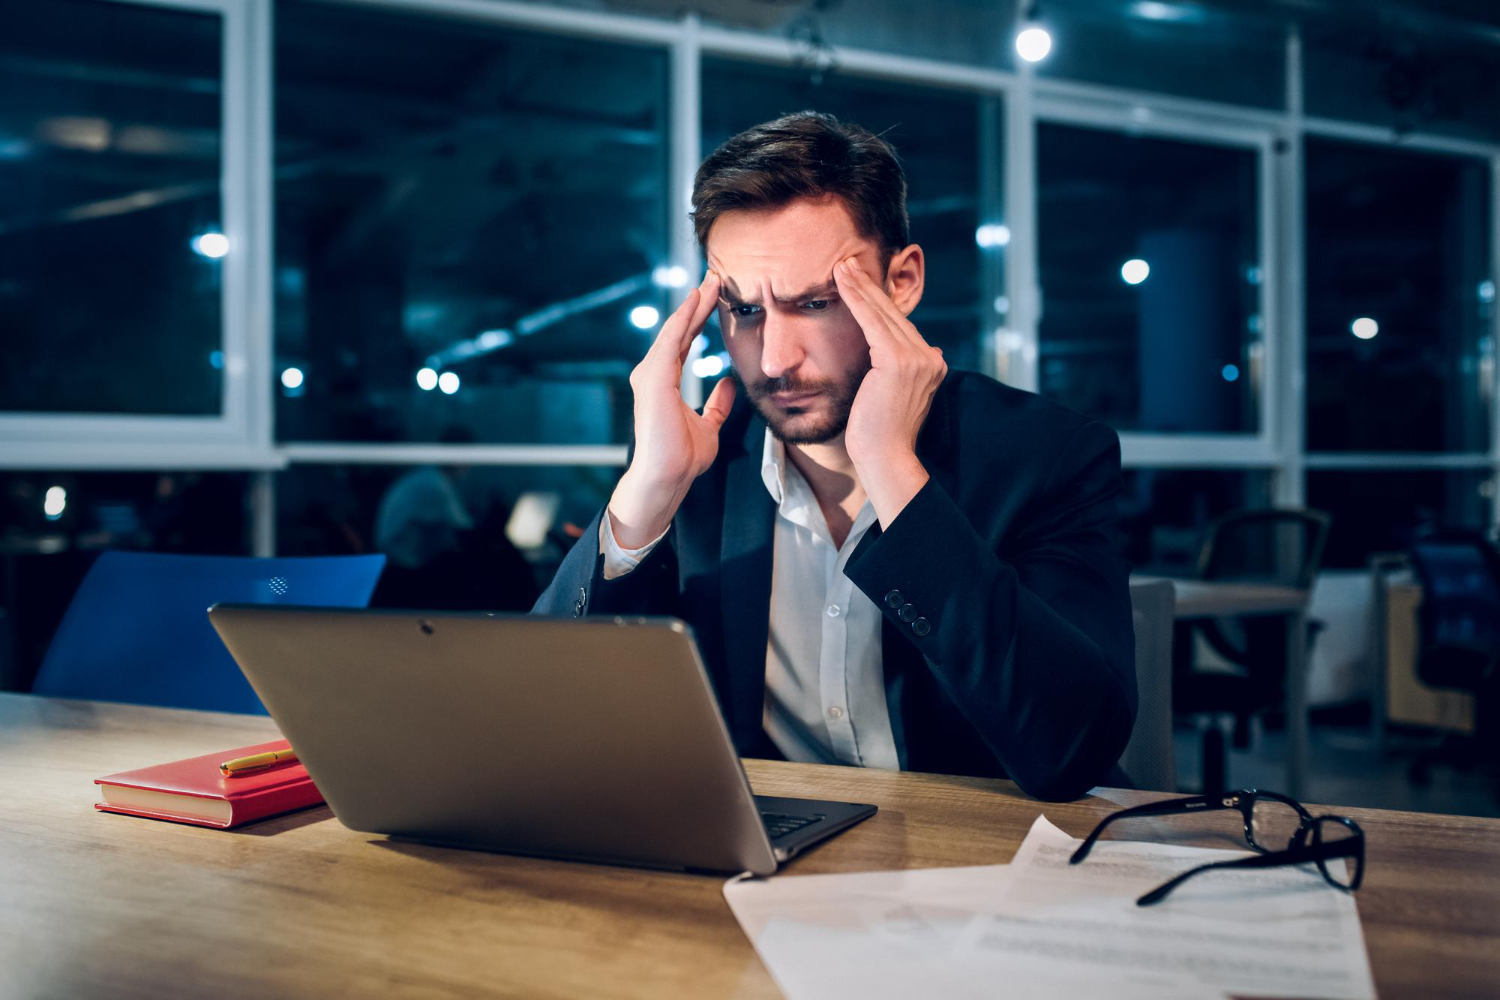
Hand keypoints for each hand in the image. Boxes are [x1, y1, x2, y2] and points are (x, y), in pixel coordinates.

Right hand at [608, 270, 736, 547]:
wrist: (668, 477)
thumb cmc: (683, 457)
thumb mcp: (709, 426)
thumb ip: (717, 404)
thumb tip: (729, 383)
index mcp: (666, 382)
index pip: (685, 341)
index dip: (700, 318)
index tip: (716, 296)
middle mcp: (654, 373)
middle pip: (679, 330)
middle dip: (698, 303)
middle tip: (715, 276)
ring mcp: (650, 373)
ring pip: (674, 330)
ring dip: (693, 304)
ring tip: (711, 280)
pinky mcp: (653, 377)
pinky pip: (671, 341)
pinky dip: (684, 318)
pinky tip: (696, 300)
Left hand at [833, 256, 946, 524]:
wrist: (884, 458)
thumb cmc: (878, 434)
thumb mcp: (894, 395)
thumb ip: (902, 372)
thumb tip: (919, 352)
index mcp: (931, 364)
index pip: (899, 326)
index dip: (878, 302)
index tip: (859, 280)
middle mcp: (929, 358)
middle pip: (893, 314)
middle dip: (869, 286)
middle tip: (847, 262)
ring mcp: (917, 358)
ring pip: (883, 314)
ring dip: (860, 286)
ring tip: (841, 266)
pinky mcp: (899, 361)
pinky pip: (872, 322)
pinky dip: (857, 299)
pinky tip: (843, 282)